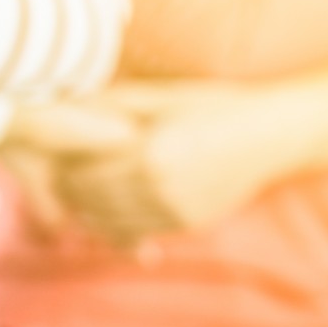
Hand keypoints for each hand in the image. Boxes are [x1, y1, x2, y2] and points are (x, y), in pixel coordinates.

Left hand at [6, 82, 281, 244]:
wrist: (273, 134)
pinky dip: (115, 224)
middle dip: (70, 191)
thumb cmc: (213, 105)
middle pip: (89, 201)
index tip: (54, 157)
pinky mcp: (188, 224)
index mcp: (147, 153)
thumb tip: (66, 102)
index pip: (81, 174)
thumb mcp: (161, 95)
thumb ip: (113, 102)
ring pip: (108, 222)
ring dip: (88, 210)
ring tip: (80, 191)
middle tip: (58, 176)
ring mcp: (175, 211)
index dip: (61, 169)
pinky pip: (136, 231)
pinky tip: (109, 208)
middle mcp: (159, 188)